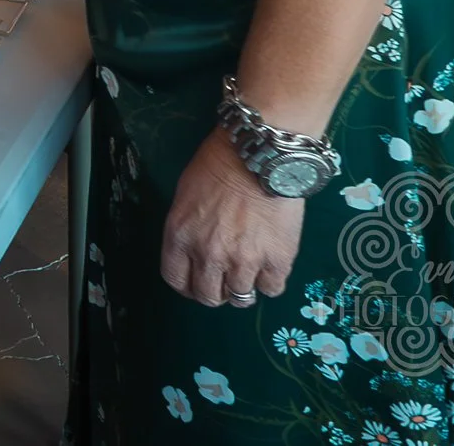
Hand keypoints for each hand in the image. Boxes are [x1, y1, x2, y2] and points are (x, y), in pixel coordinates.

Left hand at [160, 127, 304, 307]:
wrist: (260, 156)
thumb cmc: (218, 165)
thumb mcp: (186, 196)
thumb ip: (189, 229)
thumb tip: (197, 250)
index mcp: (180, 237)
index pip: (176, 280)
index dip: (187, 286)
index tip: (197, 283)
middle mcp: (209, 255)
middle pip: (208, 296)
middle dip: (216, 292)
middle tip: (225, 281)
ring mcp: (244, 261)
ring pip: (241, 297)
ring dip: (244, 287)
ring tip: (250, 270)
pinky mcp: (277, 261)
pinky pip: (272, 289)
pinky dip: (270, 281)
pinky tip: (270, 265)